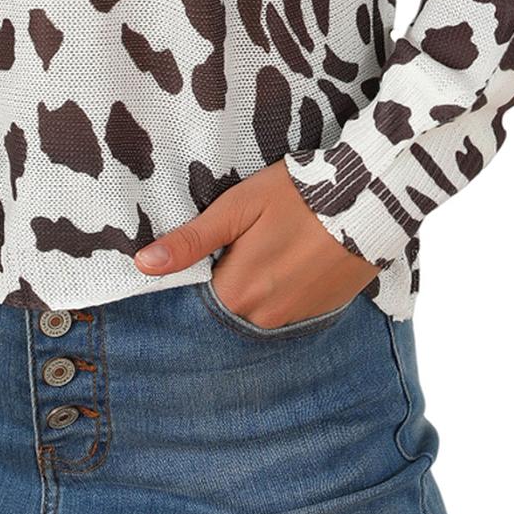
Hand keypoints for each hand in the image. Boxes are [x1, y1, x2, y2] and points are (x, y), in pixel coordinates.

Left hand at [133, 159, 378, 326]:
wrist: (370, 199)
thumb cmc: (299, 195)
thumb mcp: (238, 207)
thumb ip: (191, 241)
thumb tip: (143, 264)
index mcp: (239, 292)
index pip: (199, 298)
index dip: (202, 271)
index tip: (214, 246)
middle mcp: (266, 317)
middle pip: (230, 305)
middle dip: (230, 277)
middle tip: (247, 238)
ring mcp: (297, 317)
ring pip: (259, 308)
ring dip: (259, 283)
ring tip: (275, 242)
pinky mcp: (323, 311)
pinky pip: (289, 308)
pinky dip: (286, 287)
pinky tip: (296, 255)